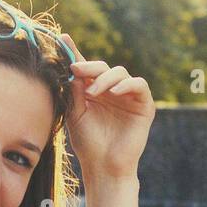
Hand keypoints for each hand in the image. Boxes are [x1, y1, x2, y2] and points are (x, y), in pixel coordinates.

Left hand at [59, 32, 155, 181]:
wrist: (103, 167)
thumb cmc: (88, 144)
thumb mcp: (76, 114)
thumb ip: (75, 91)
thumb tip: (73, 67)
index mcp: (95, 92)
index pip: (87, 69)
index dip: (76, 53)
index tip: (62, 39)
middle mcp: (112, 91)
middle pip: (103, 67)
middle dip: (90, 66)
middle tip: (77, 70)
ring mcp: (128, 97)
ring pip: (120, 73)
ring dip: (106, 78)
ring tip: (94, 92)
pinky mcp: (144, 105)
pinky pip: (139, 85)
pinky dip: (128, 84)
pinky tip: (115, 92)